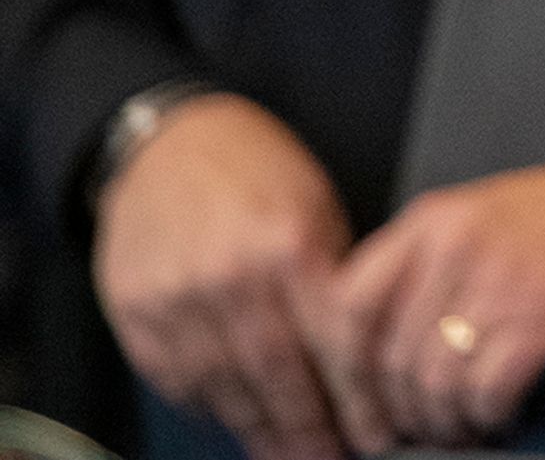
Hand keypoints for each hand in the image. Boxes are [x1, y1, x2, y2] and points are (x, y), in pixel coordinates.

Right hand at [90, 92, 356, 459]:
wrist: (167, 147)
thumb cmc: (256, 170)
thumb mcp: (317, 205)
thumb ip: (334, 276)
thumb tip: (364, 351)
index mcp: (287, 247)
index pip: (331, 342)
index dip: (355, 397)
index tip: (375, 430)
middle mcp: (229, 279)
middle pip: (278, 377)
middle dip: (311, 429)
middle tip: (336, 457)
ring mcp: (177, 302)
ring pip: (227, 389)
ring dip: (263, 431)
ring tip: (293, 454)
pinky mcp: (138, 318)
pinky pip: (182, 381)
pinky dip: (214, 408)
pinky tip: (240, 422)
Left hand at [320, 156, 544, 449]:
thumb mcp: (482, 218)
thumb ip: (425, 265)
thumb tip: (374, 352)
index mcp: (433, 221)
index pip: (348, 305)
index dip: (343, 369)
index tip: (357, 405)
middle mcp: (460, 248)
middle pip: (392, 357)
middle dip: (401, 412)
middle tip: (419, 432)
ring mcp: (505, 283)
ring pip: (435, 381)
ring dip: (446, 420)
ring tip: (465, 427)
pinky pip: (487, 389)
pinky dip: (488, 415)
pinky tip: (502, 414)